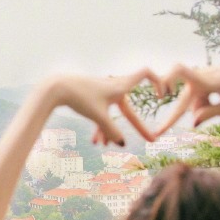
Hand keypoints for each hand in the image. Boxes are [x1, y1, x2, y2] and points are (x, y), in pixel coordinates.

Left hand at [47, 69, 162, 146]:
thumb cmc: (79, 97)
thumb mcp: (98, 116)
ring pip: (113, 114)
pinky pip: (102, 114)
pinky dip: (100, 126)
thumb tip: (122, 144)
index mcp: (120, 86)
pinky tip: (95, 141)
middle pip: (129, 109)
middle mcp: (114, 87)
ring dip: (110, 130)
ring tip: (104, 145)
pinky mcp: (92, 97)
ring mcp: (103, 93)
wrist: (56, 88)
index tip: (162, 95)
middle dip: (138, 126)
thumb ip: (111, 131)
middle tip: (152, 139)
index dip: (158, 81)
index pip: (145, 74)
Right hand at [156, 58, 219, 129]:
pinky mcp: (203, 83)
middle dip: (187, 117)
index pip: (180, 71)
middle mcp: (198, 78)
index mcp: (205, 80)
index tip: (160, 93)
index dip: (167, 79)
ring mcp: (200, 80)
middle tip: (156, 136)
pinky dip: (212, 106)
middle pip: (186, 103)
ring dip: (209, 111)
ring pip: (196, 103)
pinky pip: (201, 100)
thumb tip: (193, 123)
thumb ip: (211, 114)